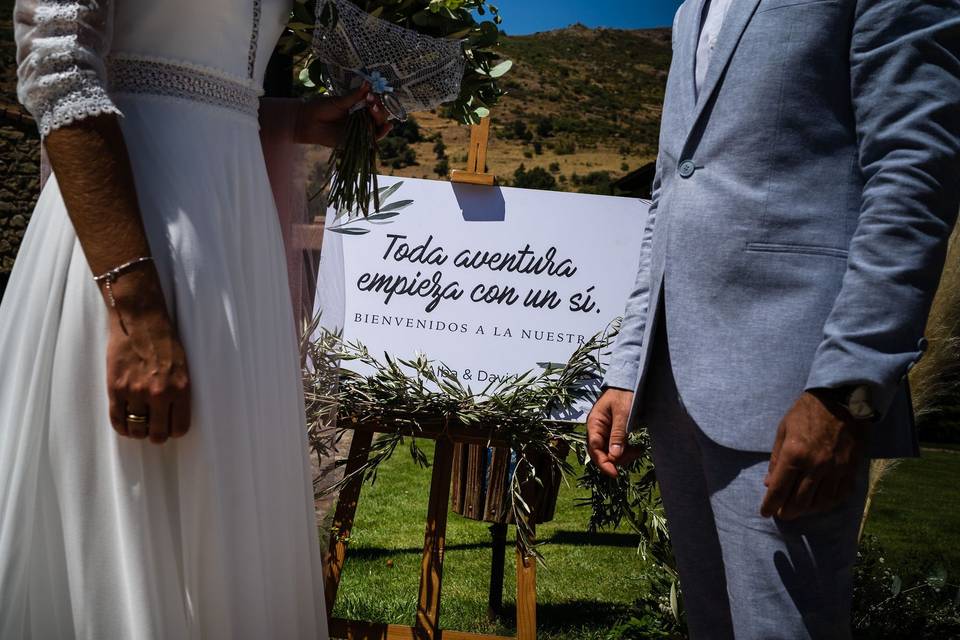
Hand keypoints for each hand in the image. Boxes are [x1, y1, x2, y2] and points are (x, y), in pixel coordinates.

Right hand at [104, 270, 191, 443]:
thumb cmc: (165, 342)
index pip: (180, 427)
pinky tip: (125, 424)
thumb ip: (178, 392)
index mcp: (181, 389)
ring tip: (138, 425)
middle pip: (157, 434)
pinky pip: (117, 419)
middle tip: (153, 429)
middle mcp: (159, 394)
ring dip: (138, 431)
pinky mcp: (116, 388)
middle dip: (156, 435)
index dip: (174, 431)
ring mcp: (136, 392)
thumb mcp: (182, 368)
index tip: (169, 428)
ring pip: (136, 429)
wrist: (141, 320)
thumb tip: (173, 416)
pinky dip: (121, 426)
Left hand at [295, 82, 392, 146]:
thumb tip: (368, 83)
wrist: (307, 122)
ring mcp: (360, 129)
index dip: (377, 99)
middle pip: (379, 115)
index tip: (371, 95)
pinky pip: (373, 138)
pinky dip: (382, 132)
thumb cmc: (321, 108)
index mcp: (358, 106)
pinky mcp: (358, 141)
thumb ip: (354, 96)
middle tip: (372, 104)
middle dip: (380, 109)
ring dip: (380, 118)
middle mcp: (361, 117)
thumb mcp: (339, 101)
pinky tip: (388, 126)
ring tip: (375, 110)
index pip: (375, 103)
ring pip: (378, 125)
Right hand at [587, 388, 637, 477]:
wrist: (629, 382)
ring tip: (639, 450)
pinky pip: (617, 448)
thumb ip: (618, 434)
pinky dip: (627, 451)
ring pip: (610, 453)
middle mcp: (597, 430)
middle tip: (635, 454)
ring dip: (624, 456)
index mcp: (594, 424)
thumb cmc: (624, 393)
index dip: (603, 463)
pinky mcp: (614, 433)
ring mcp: (605, 432)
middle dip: (617, 459)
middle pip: (601, 453)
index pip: (594, 449)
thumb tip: (614, 456)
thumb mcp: (622, 413)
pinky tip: (638, 448)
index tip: (615, 473)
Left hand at [760, 391, 868, 519]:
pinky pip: (840, 495)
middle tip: (781, 514)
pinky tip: (819, 504)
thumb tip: (769, 483)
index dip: (770, 504)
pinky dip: (828, 504)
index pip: (778, 489)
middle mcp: (815, 466)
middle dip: (787, 512)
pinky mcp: (851, 470)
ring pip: (820, 503)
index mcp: (794, 454)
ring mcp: (835, 470)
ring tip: (798, 510)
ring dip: (807, 511)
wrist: (842, 400)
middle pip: (799, 502)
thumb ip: (776, 459)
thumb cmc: (807, 413)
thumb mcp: (783, 430)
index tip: (766, 512)